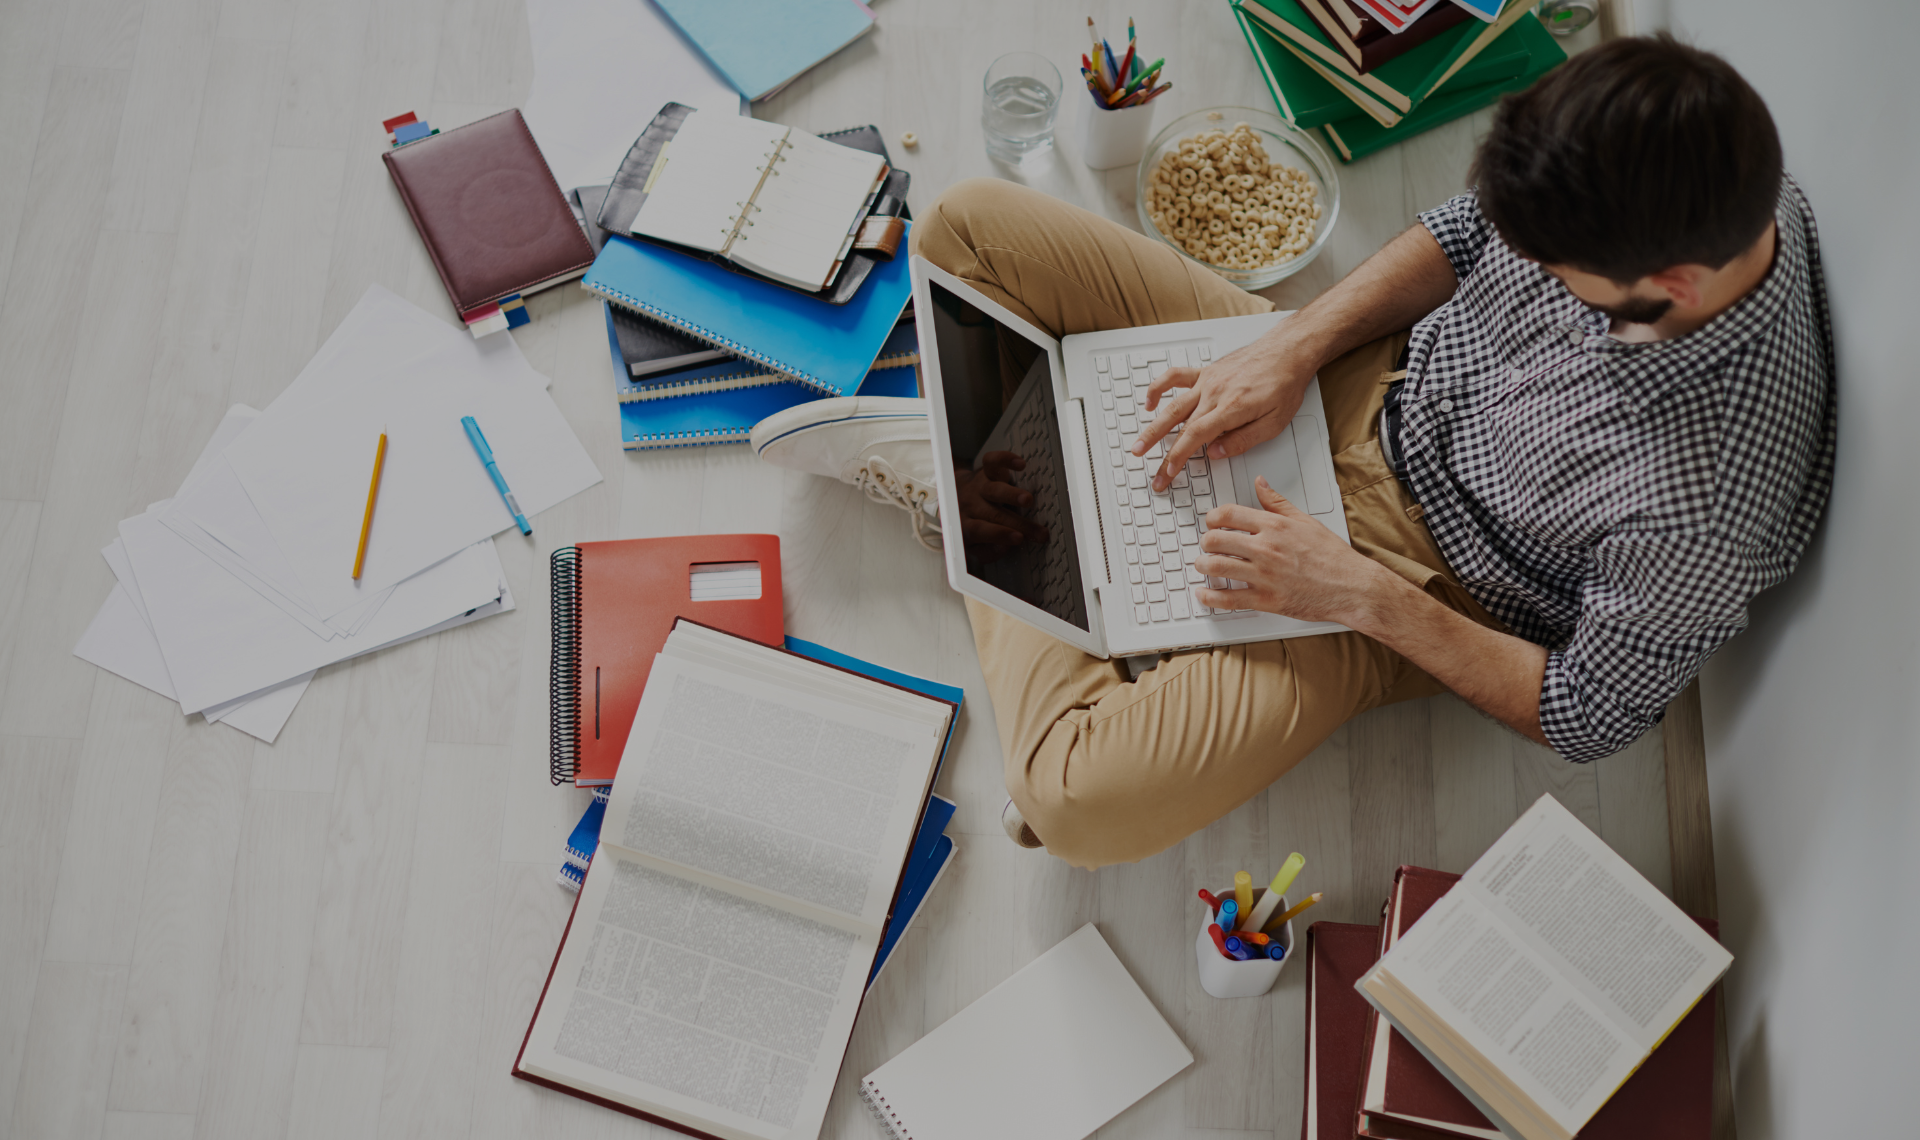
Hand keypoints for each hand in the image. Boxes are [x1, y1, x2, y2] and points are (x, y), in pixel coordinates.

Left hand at [954, 451, 1047, 554]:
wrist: (951, 497)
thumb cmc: (968, 525)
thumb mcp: (971, 546)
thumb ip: (987, 552)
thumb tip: (1005, 548)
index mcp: (964, 525)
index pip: (980, 530)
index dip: (999, 534)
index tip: (1018, 539)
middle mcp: (970, 505)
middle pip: (994, 514)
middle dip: (1018, 523)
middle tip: (1038, 532)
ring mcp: (978, 487)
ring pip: (994, 489)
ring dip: (1012, 495)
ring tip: (1028, 500)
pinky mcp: (984, 471)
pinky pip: (992, 462)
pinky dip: (1005, 459)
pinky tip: (1020, 464)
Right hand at [1133, 333, 1318, 491]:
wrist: (1287, 351)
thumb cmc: (1284, 384)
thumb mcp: (1274, 422)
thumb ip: (1243, 439)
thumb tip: (1216, 453)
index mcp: (1231, 408)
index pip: (1195, 437)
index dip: (1178, 456)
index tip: (1169, 472)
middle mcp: (1214, 393)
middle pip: (1178, 425)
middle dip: (1161, 452)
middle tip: (1152, 471)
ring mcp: (1207, 380)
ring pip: (1172, 405)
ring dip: (1152, 426)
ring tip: (1138, 444)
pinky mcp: (1207, 371)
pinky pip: (1176, 377)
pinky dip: (1158, 388)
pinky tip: (1150, 402)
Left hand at [1193, 477, 1385, 621]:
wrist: (1352, 587)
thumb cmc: (1333, 557)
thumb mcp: (1305, 521)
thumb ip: (1277, 502)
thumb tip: (1260, 483)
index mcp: (1274, 527)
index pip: (1228, 514)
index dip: (1212, 518)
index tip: (1211, 523)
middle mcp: (1266, 549)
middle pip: (1216, 540)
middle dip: (1206, 542)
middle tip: (1207, 546)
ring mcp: (1265, 575)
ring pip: (1217, 567)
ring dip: (1203, 566)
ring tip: (1203, 565)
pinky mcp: (1267, 599)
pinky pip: (1229, 599)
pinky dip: (1210, 597)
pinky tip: (1203, 593)